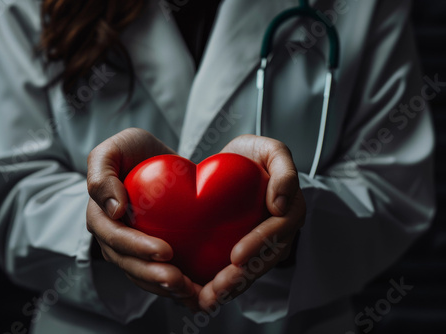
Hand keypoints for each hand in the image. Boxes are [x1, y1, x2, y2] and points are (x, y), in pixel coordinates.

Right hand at [86, 128, 201, 310]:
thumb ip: (102, 173)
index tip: (166, 250)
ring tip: (188, 290)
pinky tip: (192, 291)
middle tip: (179, 280)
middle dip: (152, 274)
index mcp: (99, 214)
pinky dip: (171, 286)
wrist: (156, 159)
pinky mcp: (147, 253)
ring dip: (162, 287)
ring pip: (140, 275)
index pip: (114, 237)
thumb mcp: (114, 149)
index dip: (137, 247)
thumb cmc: (134, 151)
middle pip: (127, 263)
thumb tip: (113, 210)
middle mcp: (111, 236)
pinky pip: (155, 273)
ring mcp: (128, 247)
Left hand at [198, 135, 305, 310]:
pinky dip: (221, 284)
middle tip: (217, 288)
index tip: (236, 256)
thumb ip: (284, 170)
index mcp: (291, 210)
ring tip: (206, 299)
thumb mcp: (271, 150)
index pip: (278, 231)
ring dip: (230, 288)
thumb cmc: (254, 155)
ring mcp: (264, 244)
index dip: (259, 245)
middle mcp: (281, 232)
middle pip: (265, 260)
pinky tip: (200, 295)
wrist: (236, 162)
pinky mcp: (245, 250)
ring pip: (251, 271)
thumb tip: (280, 204)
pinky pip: (236, 271)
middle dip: (242, 277)